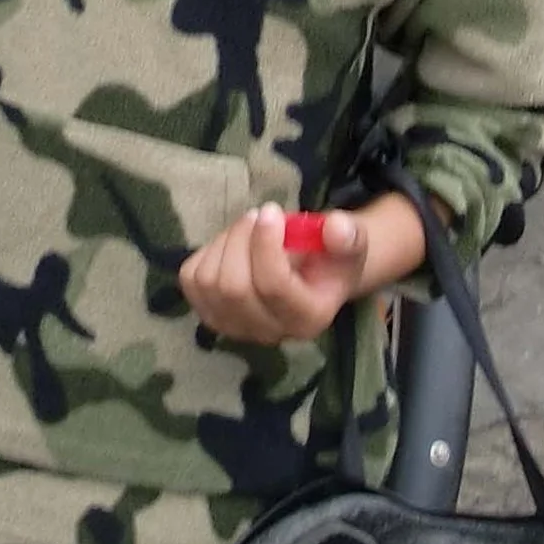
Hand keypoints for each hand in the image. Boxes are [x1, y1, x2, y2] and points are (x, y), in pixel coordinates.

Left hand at [178, 194, 426, 349]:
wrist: (313, 278)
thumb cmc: (332, 259)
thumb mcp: (352, 243)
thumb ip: (349, 235)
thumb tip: (335, 228)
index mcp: (308, 318)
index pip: (273, 287)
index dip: (265, 244)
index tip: (270, 211)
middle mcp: (269, 332)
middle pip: (234, 287)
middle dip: (241, 240)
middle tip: (257, 214)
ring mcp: (234, 327)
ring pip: (210, 281)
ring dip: (226, 242)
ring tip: (248, 228)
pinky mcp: (209, 314)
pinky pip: (191, 279)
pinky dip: (207, 252)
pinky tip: (233, 245)